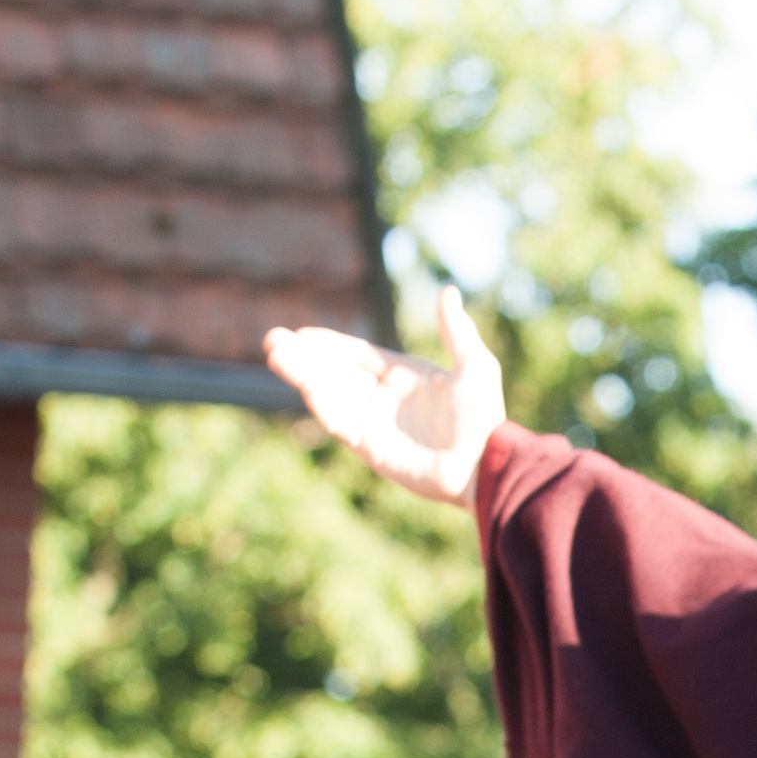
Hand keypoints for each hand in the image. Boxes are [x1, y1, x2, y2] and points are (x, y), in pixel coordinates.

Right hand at [263, 287, 506, 506]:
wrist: (484, 465)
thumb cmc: (483, 418)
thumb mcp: (475, 366)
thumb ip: (456, 331)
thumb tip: (447, 291)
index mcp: (403, 376)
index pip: (355, 355)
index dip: (327, 344)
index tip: (300, 334)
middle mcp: (384, 398)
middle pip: (334, 372)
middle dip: (303, 358)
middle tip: (272, 342)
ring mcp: (375, 424)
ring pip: (331, 394)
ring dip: (303, 376)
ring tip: (276, 357)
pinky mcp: (372, 448)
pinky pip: (340, 422)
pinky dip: (323, 404)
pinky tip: (306, 386)